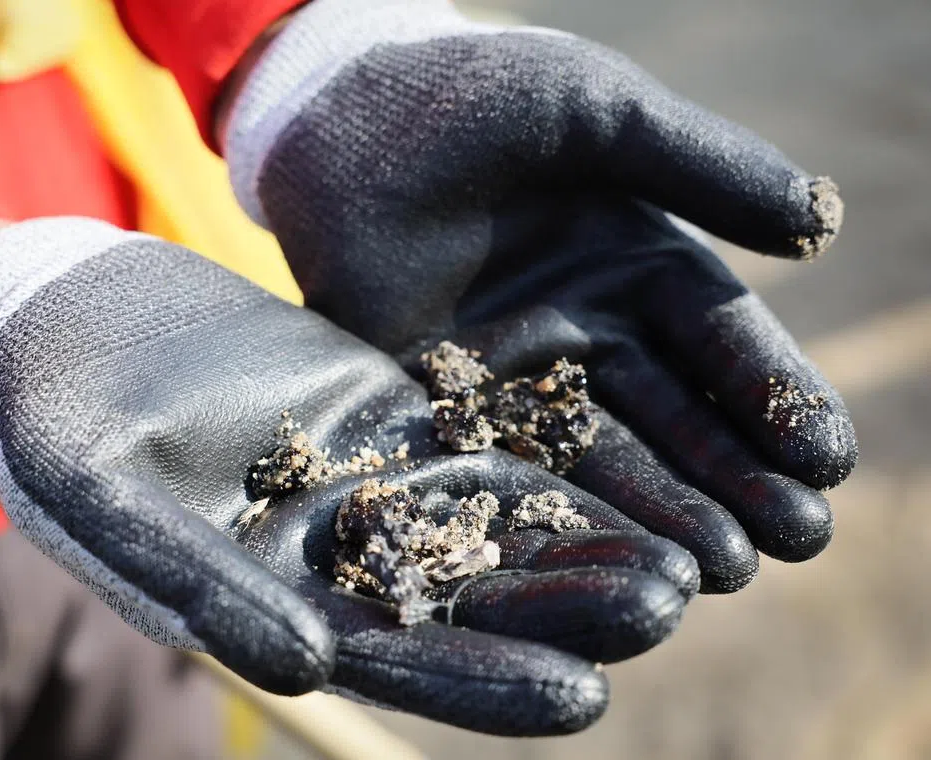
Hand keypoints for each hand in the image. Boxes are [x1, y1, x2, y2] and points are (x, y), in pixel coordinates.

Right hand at [0, 218, 699, 734]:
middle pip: (466, 601)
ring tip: (678, 558)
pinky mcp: (380, 405)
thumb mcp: (106, 501)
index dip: (483, 683)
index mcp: (267, 602)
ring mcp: (363, 477)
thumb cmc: (52, 420)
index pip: (393, 661)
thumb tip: (311, 668)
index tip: (581, 698)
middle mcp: (331, 555)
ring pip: (487, 523)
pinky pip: (473, 438)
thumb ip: (205, 584)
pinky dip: (541, 459)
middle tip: (664, 610)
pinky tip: (619, 465)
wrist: (58, 322)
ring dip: (576, 542)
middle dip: (562, 612)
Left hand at [223, 0, 856, 591]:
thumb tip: (821, 224)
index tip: (827, 459)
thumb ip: (700, 166)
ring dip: (662, 512)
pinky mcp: (443, 400)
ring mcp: (518, 375)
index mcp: (640, 266)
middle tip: (797, 541)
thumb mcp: (599, 114)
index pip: (724, 343)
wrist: (349, 120)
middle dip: (737, 478)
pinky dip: (554, 506)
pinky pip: (507, 460)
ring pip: (602, 456)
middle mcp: (590, 332)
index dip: (777, 399)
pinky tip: (601, 553)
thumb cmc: (480, 97)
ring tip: (723, 569)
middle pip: (677, 418)